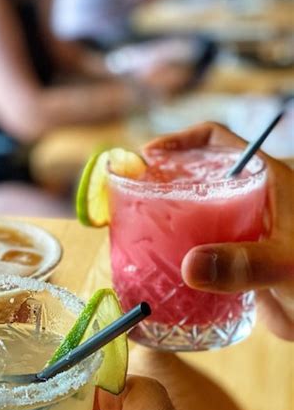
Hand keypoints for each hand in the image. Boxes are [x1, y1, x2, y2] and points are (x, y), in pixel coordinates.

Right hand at [144, 122, 293, 340]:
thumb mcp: (286, 261)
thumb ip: (244, 263)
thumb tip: (189, 267)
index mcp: (263, 180)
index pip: (216, 142)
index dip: (180, 141)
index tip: (148, 157)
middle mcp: (247, 201)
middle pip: (195, 178)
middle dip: (162, 184)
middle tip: (130, 200)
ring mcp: (239, 232)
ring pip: (193, 216)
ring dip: (166, 221)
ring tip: (135, 233)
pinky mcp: (233, 263)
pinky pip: (197, 250)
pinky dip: (176, 254)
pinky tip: (158, 268)